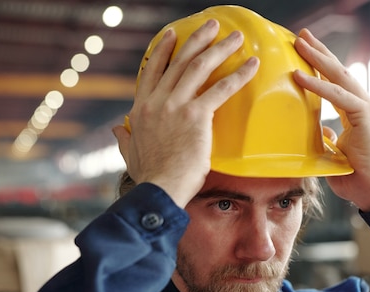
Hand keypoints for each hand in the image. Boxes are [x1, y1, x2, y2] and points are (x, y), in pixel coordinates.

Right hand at [113, 19, 259, 207]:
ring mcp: (176, 106)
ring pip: (199, 67)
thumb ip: (125, 138)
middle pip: (179, 62)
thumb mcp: (130, 154)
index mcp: (142, 109)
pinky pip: (221, 89)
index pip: (152, 71)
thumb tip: (117, 128)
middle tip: (212, 25)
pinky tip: (251, 65)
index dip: (163, 50)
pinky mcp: (196, 116)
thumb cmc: (149, 176)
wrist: (160, 188)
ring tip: (236, 37)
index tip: (173, 35)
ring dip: (219, 48)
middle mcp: (157, 101)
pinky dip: (238, 75)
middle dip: (197, 40)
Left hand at [293, 29, 369, 211]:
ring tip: (300, 44)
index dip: (321, 66)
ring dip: (318, 59)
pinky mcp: (365, 117)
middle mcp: (363, 105)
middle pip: (339, 71)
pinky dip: (318, 86)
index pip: (336, 83)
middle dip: (320, 52)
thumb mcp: (334, 154)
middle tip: (301, 35)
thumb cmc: (358, 176)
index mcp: (356, 112)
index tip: (304, 52)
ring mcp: (367, 109)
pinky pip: (338, 96)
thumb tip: (319, 129)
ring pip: (340, 77)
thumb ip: (328, 138)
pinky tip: (301, 76)